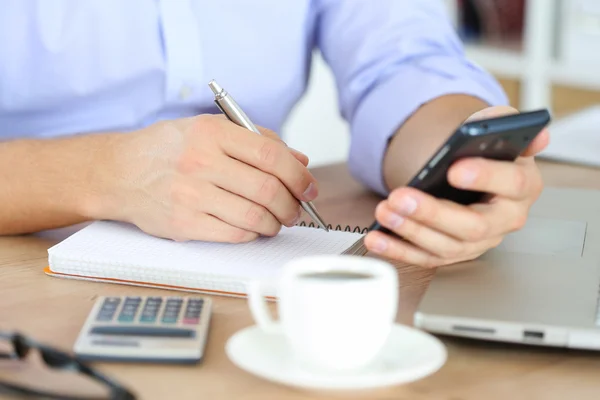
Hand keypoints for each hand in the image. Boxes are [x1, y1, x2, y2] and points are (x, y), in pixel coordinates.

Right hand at [96, 114, 316, 241]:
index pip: (271, 156)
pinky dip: (253, 233)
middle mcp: (200, 162)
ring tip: (277, 220)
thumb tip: (300, 162)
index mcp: (211, 133)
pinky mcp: (183, 224)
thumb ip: (257, 141)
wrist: (119, 172)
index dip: (299, 176)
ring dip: (276, 223)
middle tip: (296, 209)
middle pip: (267, 190)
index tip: (309, 187)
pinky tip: (253, 227)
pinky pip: (234, 234)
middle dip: (292, 204)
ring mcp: (190, 195)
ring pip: (254, 216)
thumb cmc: (169, 149)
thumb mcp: (210, 129)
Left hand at [364, 106, 549, 267]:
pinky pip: (425, 257)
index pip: (513, 183)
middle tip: (402, 197)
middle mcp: (505, 219)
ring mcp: (479, 241)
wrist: (474, 172)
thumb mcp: (496, 131)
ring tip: (384, 211)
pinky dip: (398, 250)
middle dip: (433, 213)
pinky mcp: (453, 252)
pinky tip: (376, 239)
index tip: (454, 169)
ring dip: (410, 231)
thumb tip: (524, 128)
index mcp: (523, 186)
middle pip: (474, 226)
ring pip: (447, 246)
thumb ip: (503, 124)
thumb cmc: (487, 153)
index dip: (485, 177)